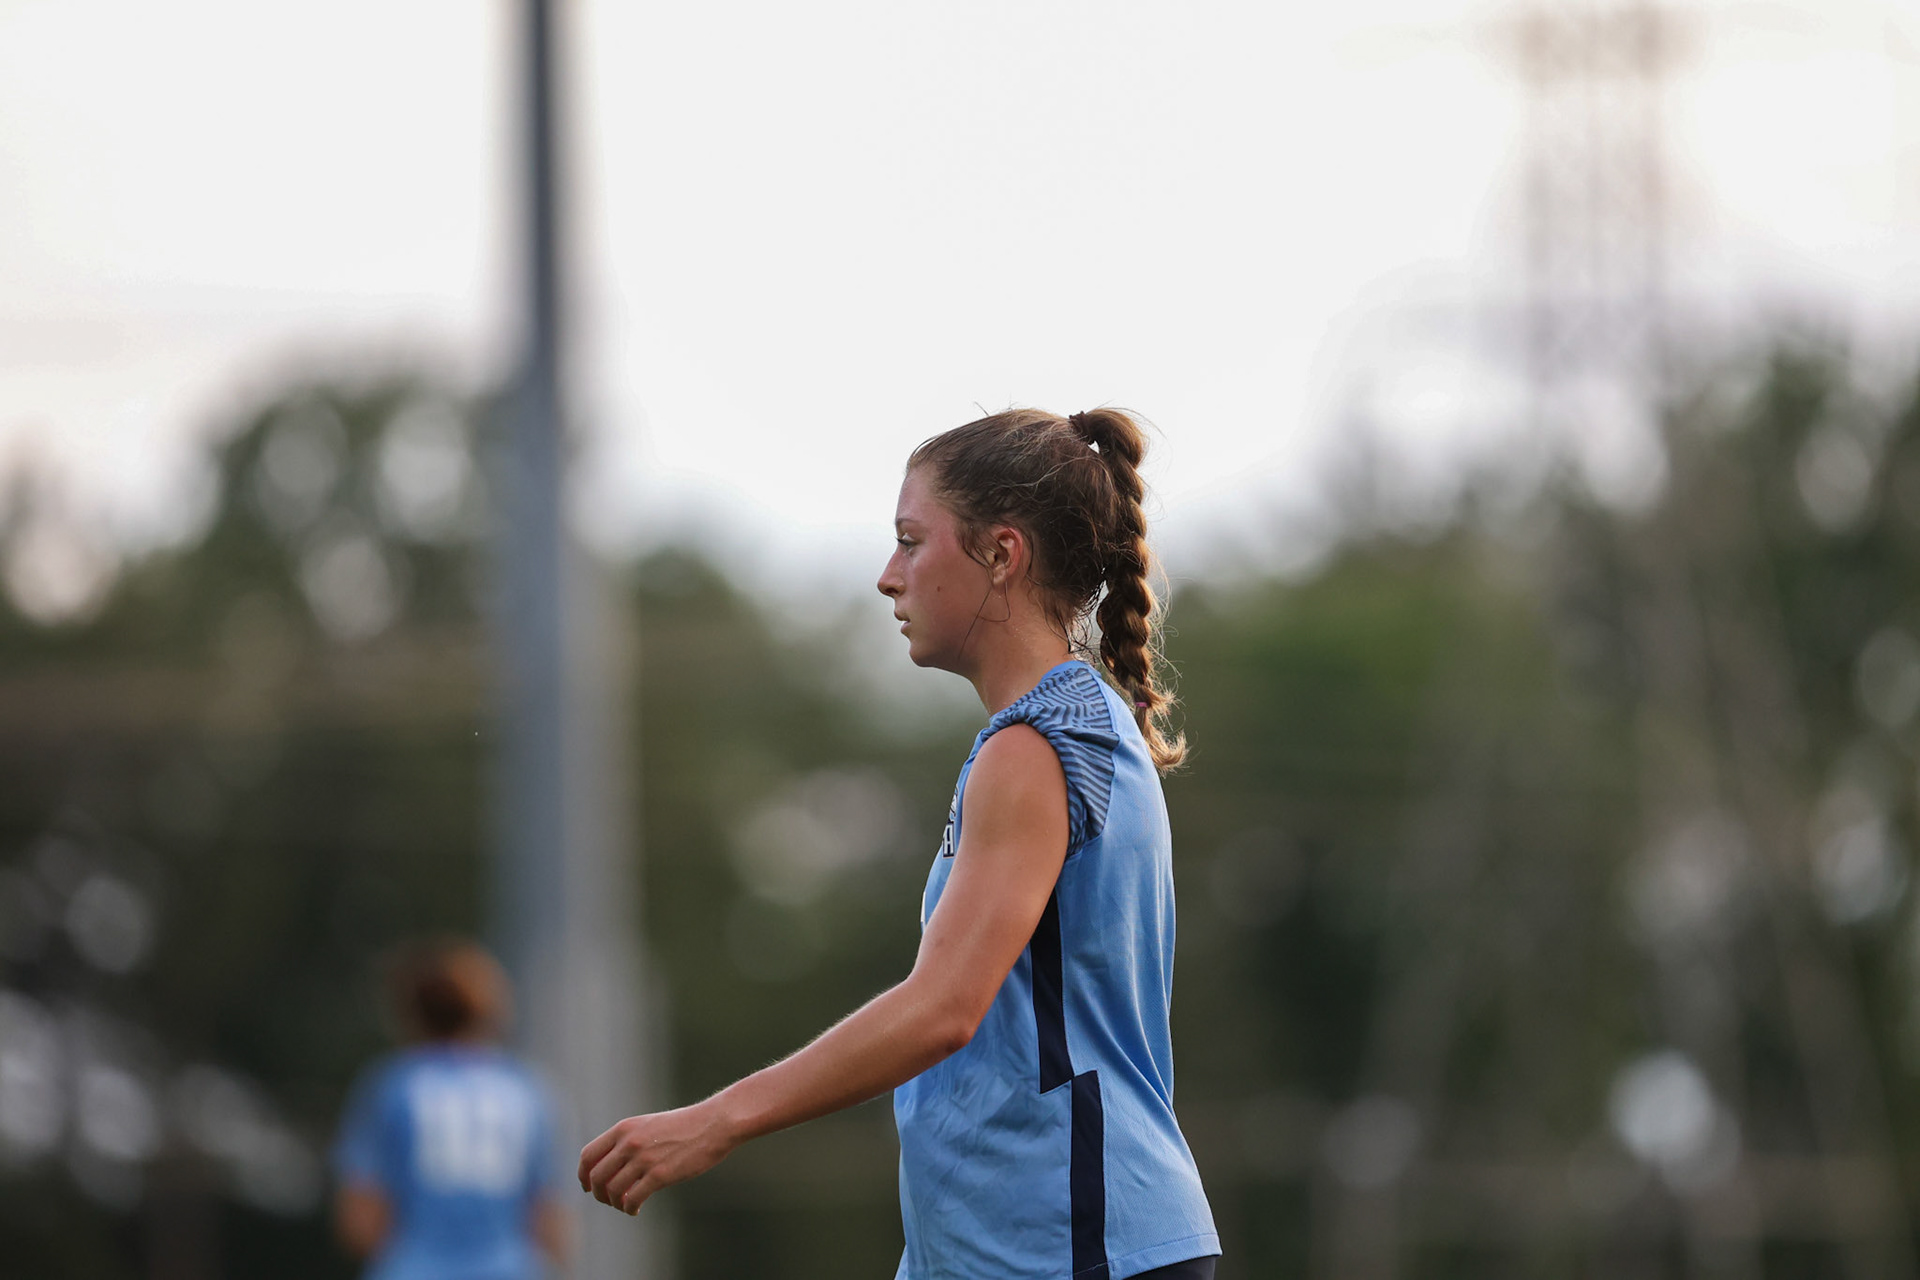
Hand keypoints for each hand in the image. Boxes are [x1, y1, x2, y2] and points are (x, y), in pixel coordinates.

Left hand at [577, 1102, 735, 1214]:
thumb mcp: (648, 1125)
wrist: (713, 1124)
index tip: (588, 1187)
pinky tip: (636, 1209)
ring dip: (614, 1203)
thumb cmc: (684, 1126)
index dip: (583, 1175)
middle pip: (596, 1176)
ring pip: (612, 1190)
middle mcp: (629, 1142)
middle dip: (598, 1194)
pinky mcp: (660, 1174)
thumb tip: (611, 1166)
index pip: (588, 1155)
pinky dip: (630, 1208)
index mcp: (624, 1128)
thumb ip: (628, 1141)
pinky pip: (633, 1199)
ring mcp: (644, 1158)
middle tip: (608, 1201)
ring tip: (625, 1205)